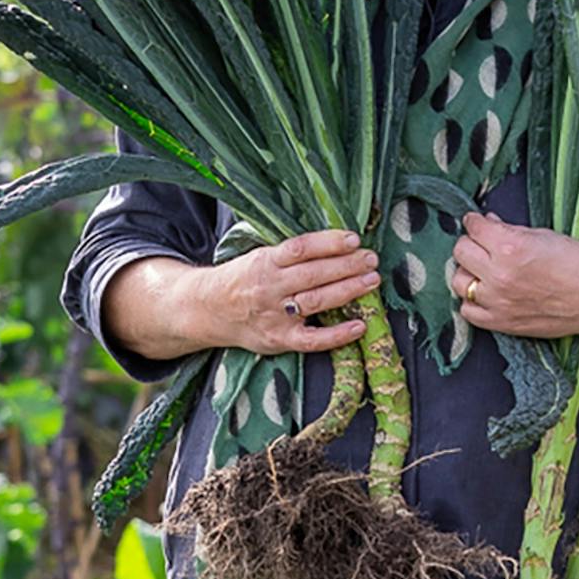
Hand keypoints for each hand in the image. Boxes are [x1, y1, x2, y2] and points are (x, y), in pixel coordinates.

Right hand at [188, 229, 379, 355]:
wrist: (207, 310)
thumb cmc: (243, 279)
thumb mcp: (259, 256)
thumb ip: (291, 252)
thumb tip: (335, 239)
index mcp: (265, 261)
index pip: (301, 248)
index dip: (329, 242)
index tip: (354, 239)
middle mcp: (270, 287)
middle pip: (313, 274)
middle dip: (347, 265)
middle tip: (371, 259)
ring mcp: (274, 315)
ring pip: (316, 301)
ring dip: (348, 290)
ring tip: (371, 281)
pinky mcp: (278, 339)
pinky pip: (312, 340)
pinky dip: (337, 335)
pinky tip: (359, 325)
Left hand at [449, 211, 578, 339]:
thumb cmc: (578, 263)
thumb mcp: (544, 235)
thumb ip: (510, 231)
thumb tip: (488, 224)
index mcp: (510, 248)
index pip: (473, 227)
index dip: (475, 222)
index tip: (477, 223)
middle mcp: (499, 275)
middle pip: (461, 251)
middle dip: (471, 243)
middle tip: (484, 245)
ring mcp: (498, 301)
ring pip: (458, 281)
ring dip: (468, 272)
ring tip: (483, 270)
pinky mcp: (502, 322)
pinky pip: (468, 311)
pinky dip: (472, 301)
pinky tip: (485, 293)